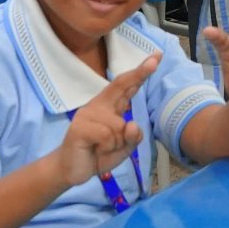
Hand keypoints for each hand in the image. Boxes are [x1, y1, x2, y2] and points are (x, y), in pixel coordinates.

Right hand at [58, 55, 158, 185]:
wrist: (71, 170)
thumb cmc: (98, 154)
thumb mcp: (124, 148)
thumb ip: (133, 137)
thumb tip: (131, 125)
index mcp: (109, 106)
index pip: (126, 86)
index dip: (141, 71)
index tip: (157, 56)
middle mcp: (98, 105)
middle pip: (121, 85)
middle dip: (139, 73)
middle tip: (156, 59)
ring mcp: (87, 114)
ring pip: (119, 125)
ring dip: (117, 142)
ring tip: (102, 147)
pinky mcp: (79, 127)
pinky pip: (107, 136)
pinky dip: (107, 147)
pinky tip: (96, 149)